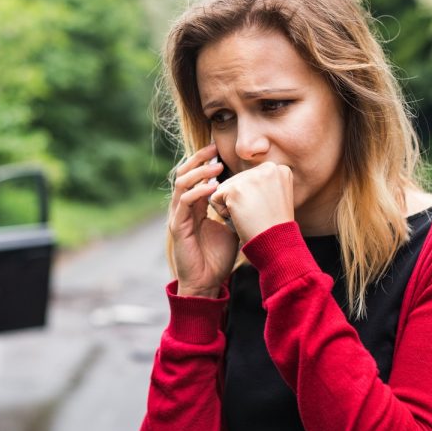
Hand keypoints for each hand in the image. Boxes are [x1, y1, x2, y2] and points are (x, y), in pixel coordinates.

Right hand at [169, 143, 239, 296]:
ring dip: (199, 173)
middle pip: (184, 173)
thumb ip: (235, 210)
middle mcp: (183, 208)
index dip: (204, 161)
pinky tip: (212, 188)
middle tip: (214, 148)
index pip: (194, 176)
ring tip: (216, 167)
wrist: (207, 282)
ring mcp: (178, 216)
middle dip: (198, 159)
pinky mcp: (177, 226)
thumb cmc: (218, 257)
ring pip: (182, 184)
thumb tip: (254, 194)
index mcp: (194, 206)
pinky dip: (198, 192)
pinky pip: (184, 202)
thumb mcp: (232, 227)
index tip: (218, 149)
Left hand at [209, 161, 294, 244]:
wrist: (276, 243)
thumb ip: (260, 184)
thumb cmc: (274, 227)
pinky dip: (223, 212)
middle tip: (258, 215)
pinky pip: (215, 198)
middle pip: (236, 181)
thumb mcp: (275, 197)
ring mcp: (250, 177)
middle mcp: (267, 167)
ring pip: (225, 188)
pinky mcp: (234, 188)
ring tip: (251, 216)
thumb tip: (235, 182)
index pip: (250, 179)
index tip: (267, 210)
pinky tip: (241, 218)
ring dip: (232, 205)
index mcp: (278, 169)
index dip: (254, 198)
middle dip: (241, 201)